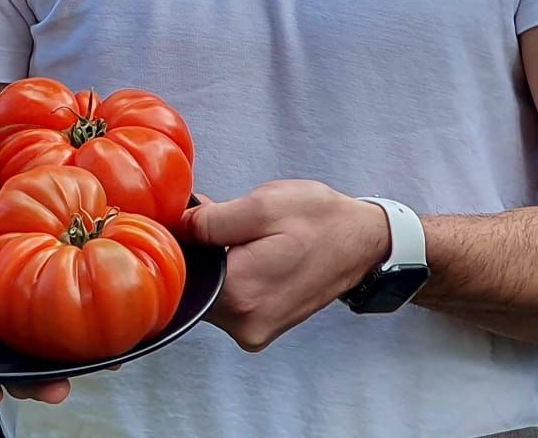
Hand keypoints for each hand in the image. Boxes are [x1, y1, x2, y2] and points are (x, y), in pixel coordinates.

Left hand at [185, 181, 389, 350]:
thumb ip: (210, 220)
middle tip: (217, 220)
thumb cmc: (320, 220)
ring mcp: (253, 332)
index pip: (179, 273)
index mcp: (241, 294)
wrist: (363, 243)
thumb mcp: (262, 205)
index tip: (186, 220)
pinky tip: (246, 253)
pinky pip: (226, 302)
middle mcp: (244, 324)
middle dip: (195, 252)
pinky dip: (228, 277)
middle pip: (191, 287)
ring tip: (238, 236)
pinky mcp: (260, 330)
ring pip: (207, 294)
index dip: (175, 242)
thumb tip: (174, 228)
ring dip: (211, 264)